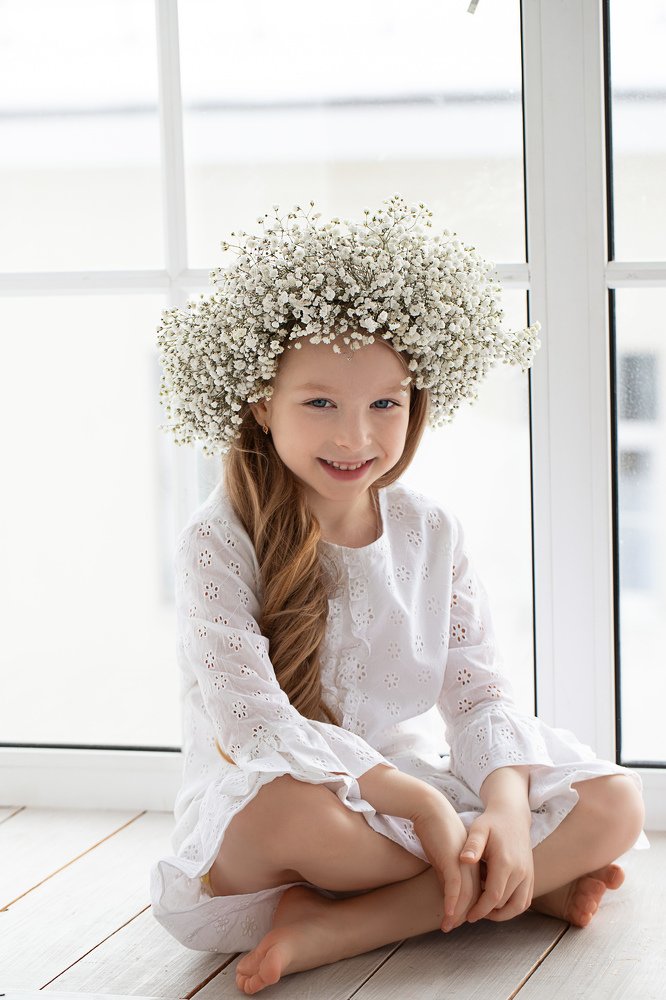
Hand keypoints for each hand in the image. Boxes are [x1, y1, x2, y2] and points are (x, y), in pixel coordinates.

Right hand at [411, 794, 481, 931]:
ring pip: (466, 895)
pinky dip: (452, 901)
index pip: (476, 893)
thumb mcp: (444, 858)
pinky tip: (447, 913)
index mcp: (475, 864)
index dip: (467, 909)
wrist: (429, 809)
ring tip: (447, 926)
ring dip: (456, 914)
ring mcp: (465, 862)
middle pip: (474, 898)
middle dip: (462, 915)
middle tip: (450, 927)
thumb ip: (448, 875)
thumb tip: (448, 896)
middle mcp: (474, 865)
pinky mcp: (453, 859)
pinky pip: (455, 886)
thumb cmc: (436, 831)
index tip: (455, 921)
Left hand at [459, 804, 533, 922]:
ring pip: (518, 907)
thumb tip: (464, 859)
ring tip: (484, 912)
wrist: (513, 816)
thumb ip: (472, 845)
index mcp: (505, 862)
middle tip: (471, 914)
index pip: (493, 896)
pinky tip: (496, 904)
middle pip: (504, 904)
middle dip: (487, 913)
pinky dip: (512, 908)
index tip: (467, 916)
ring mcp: (528, 875)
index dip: (480, 910)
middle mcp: (521, 871)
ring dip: (502, 914)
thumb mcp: (478, 829)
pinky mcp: (531, 876)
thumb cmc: (491, 823)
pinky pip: (525, 900)